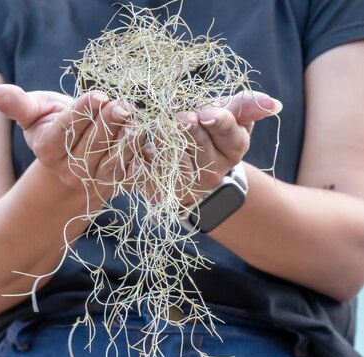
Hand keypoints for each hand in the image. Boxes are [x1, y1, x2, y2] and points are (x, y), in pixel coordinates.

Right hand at [0, 84, 139, 199]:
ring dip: (127, 145)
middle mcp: (70, 172)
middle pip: (90, 148)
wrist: (70, 164)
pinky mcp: (114, 187)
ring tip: (137, 124)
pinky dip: (140, 164)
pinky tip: (148, 146)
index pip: (65, 132)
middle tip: (123, 105)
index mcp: (49, 151)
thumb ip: (16, 104)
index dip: (82, 113)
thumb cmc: (53, 128)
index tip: (97, 95)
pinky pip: (129, 179)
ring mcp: (93, 183)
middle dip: (108, 125)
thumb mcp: (34, 114)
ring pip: (111, 166)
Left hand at [136, 90, 281, 204]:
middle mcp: (213, 172)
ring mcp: (188, 186)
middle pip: (202, 148)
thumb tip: (274, 104)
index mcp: (233, 150)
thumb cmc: (211, 136)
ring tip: (157, 127)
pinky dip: (144, 161)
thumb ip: (246, 107)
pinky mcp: (163, 193)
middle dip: (190, 131)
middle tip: (179, 117)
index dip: (219, 123)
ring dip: (166, 144)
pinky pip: (152, 178)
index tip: (205, 111)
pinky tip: (142, 147)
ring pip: (177, 165)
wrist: (190, 174)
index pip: (231, 136)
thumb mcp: (231, 118)